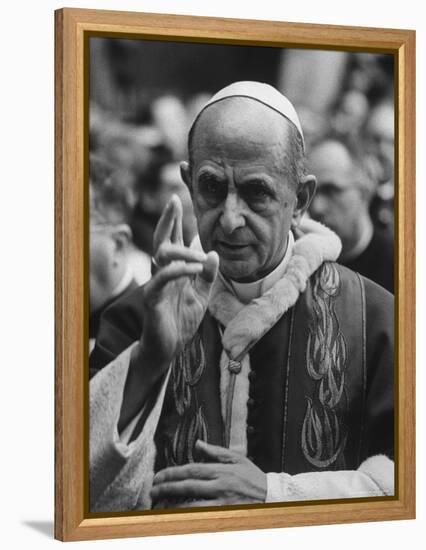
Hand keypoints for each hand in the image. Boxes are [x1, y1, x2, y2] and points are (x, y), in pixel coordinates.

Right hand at [141, 194, 218, 368]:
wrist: (168, 349)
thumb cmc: (181, 319)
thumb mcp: (201, 294)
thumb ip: (207, 274)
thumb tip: (213, 252)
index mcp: (174, 269)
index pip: (173, 239)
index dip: (174, 220)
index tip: (178, 199)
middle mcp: (162, 272)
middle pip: (162, 239)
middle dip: (168, 219)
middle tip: (173, 200)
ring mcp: (156, 283)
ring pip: (161, 254)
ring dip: (182, 250)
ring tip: (200, 254)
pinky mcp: (152, 298)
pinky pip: (163, 278)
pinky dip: (180, 270)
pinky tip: (194, 267)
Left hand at [150, 440, 266, 508]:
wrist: (273, 496)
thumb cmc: (253, 477)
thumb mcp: (237, 458)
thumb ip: (215, 452)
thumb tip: (198, 443)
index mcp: (221, 470)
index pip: (191, 470)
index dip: (172, 473)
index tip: (158, 476)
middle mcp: (220, 485)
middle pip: (188, 486)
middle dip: (167, 488)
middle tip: (152, 491)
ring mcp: (223, 502)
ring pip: (193, 504)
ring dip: (174, 505)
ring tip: (160, 506)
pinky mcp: (226, 515)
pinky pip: (203, 517)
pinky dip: (189, 517)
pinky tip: (178, 516)